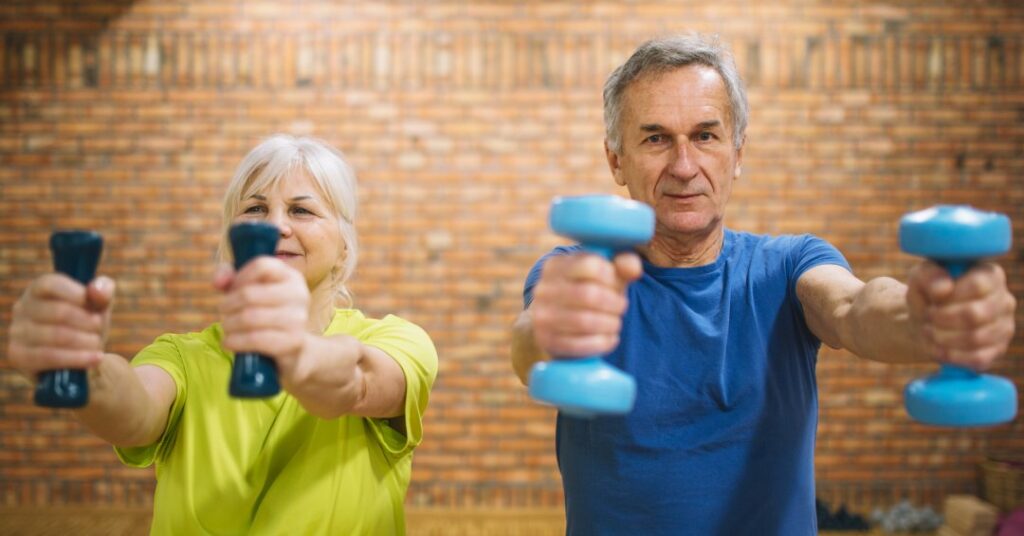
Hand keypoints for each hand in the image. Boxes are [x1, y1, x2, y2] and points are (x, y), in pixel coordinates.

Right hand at [7, 274, 114, 380]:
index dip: (76, 294)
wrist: (75, 358)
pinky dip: (78, 358)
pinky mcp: (19, 356)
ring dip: (86, 341)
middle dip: (88, 322)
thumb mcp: (98, 305)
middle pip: (59, 311)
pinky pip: (50, 357)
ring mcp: (17, 332)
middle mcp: (22, 308)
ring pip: (57, 335)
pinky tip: (95, 358)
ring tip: (98, 344)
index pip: (50, 284)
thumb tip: (96, 290)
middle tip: (99, 327)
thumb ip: (103, 292)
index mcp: (38, 290)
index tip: (95, 306)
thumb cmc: (85, 324)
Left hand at [216, 258, 310, 383]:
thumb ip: (230, 278)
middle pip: (249, 294)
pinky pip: (255, 339)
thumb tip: (218, 282)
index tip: (233, 289)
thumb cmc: (268, 315)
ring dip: (229, 324)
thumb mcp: (251, 291)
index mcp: (291, 277)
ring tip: (227, 328)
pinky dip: (235, 341)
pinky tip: (229, 342)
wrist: (294, 351)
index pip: (261, 266)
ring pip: (249, 317)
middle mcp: (299, 294)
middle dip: (228, 305)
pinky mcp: (293, 342)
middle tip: (225, 313)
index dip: (239, 277)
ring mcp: (298, 319)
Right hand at [529, 252, 642, 357]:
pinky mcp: (547, 340)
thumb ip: (624, 263)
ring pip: (584, 321)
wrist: (558, 321)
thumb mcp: (605, 273)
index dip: (612, 277)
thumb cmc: (589, 290)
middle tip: (622, 307)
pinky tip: (610, 338)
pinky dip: (602, 342)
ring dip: (610, 323)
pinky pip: (579, 344)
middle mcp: (543, 289)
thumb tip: (633, 269)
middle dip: (614, 303)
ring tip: (616, 322)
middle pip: (589, 295)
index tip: (616, 284)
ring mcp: (542, 316)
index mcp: (555, 265)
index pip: (590, 265)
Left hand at [906, 260, 1015, 369]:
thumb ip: (929, 276)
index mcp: (990, 275)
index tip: (933, 300)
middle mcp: (1004, 301)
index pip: (977, 286)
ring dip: (942, 337)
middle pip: (975, 314)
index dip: (949, 296)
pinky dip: (950, 355)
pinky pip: (977, 358)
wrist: (925, 323)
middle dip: (941, 319)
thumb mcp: (919, 278)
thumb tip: (944, 289)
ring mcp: (1004, 328)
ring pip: (975, 338)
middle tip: (927, 317)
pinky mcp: (997, 351)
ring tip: (928, 331)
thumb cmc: (926, 295)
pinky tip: (937, 348)